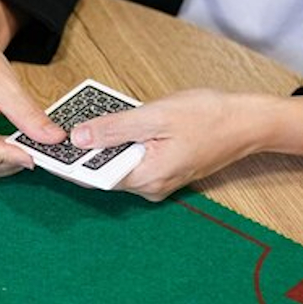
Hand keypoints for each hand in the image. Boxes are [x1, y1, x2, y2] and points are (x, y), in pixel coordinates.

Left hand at [69, 89, 273, 200]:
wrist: (248, 123)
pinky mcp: (166, 171)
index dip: (74, 161)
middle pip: (107, 170)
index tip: (54, 148)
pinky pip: (136, 160)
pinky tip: (124, 125)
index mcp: (147, 178)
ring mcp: (160, 181)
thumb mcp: (155, 116)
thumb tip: (80, 138)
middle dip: (90, 149)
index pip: (97, 176)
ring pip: (121, 163)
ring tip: (97, 121)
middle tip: (74, 125)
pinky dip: (126, 144)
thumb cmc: (209, 117)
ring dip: (109, 144)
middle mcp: (152, 187)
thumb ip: (115, 129)